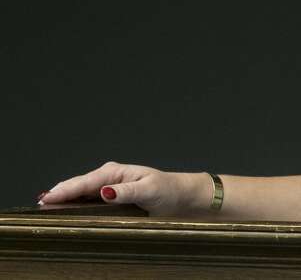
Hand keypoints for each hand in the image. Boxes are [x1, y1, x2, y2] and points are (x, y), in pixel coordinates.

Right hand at [37, 161, 209, 216]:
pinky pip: (88, 198)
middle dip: (58, 193)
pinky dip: (74, 202)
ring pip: (81, 191)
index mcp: (116, 172)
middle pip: (78, 185)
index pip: (84, 182)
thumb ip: (126, 192)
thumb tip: (104, 192)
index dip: (64, 191)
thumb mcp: (149, 190)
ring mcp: (109, 185)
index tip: (46, 199)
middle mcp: (110, 176)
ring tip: (45, 208)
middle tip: (39, 206)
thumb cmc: (167, 190)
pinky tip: (64, 209)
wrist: (180, 195)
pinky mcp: (111, 195)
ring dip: (64, 198)